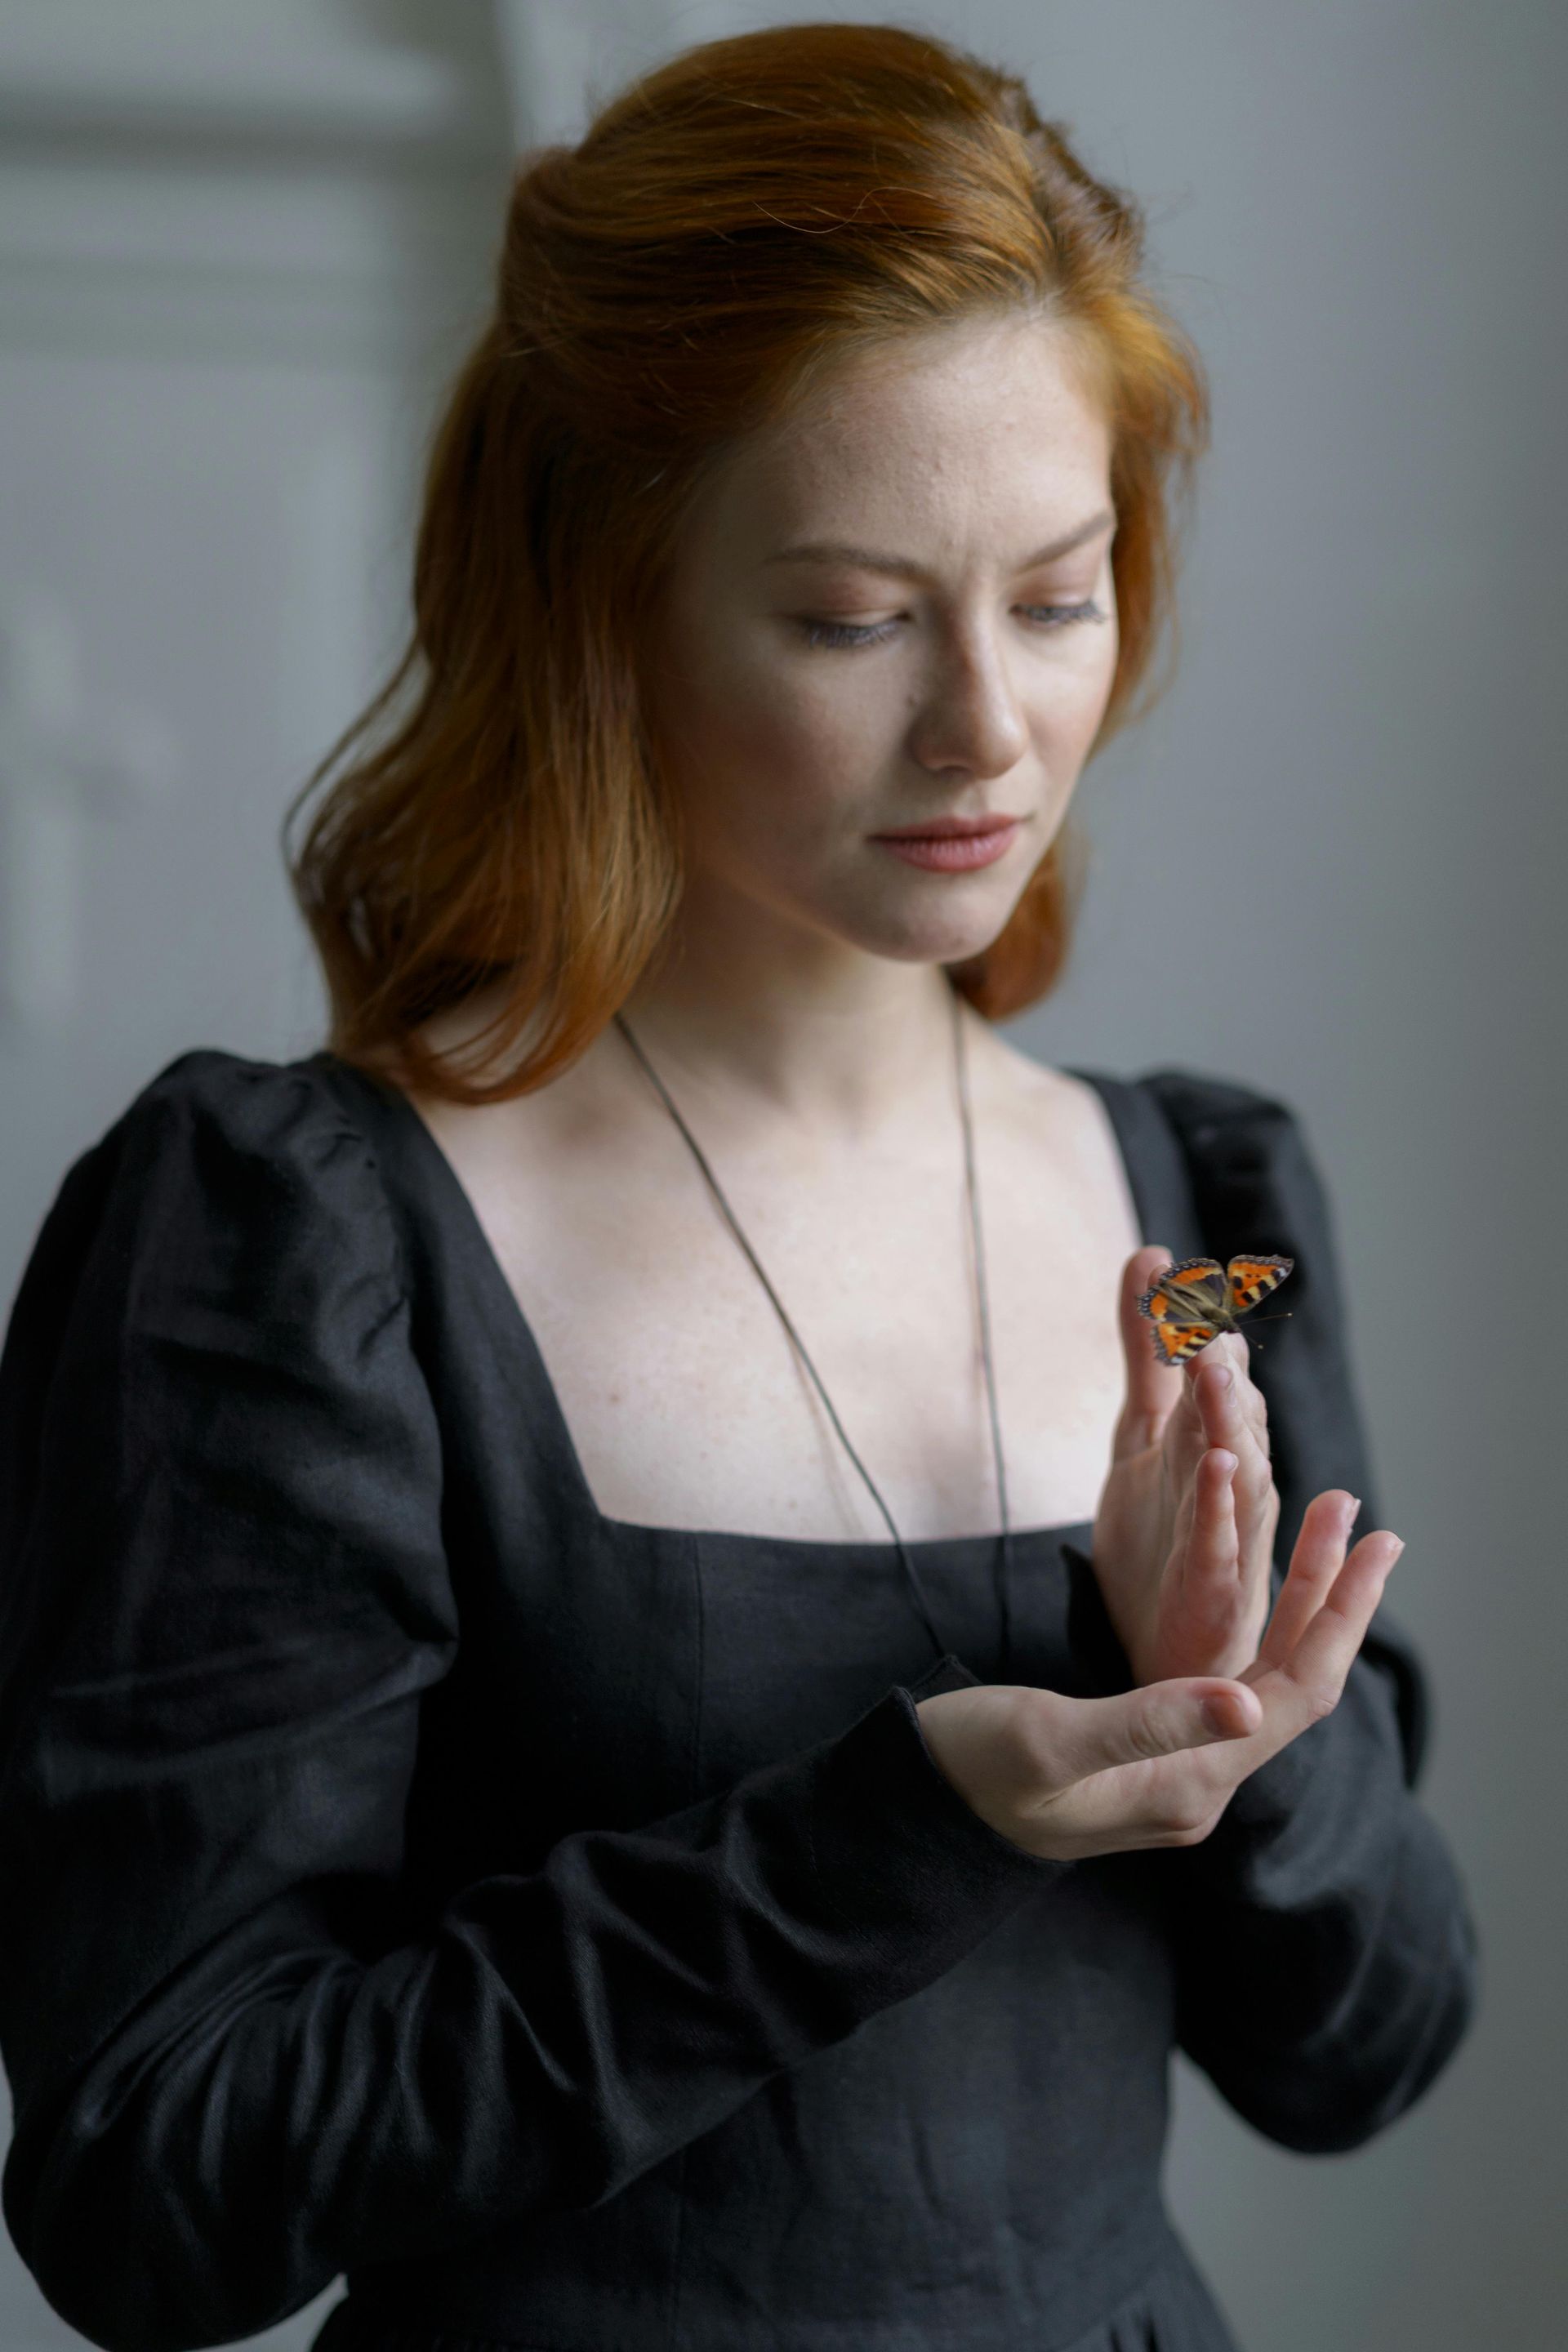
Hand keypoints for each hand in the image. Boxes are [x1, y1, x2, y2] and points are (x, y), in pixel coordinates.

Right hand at [916, 1492, 1402, 1861]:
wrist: (917, 1814)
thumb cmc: (971, 1771)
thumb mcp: (1052, 1738)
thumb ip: (1148, 1722)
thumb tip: (1246, 1701)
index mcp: (1190, 1785)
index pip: (1298, 1692)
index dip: (1342, 1613)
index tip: (1374, 1540)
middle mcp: (1200, 1785)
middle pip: (1294, 1684)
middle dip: (1333, 1597)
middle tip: (1364, 1517)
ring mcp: (1177, 1773)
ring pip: (1265, 1681)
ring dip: (1301, 1608)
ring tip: (1325, 1536)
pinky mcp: (1150, 1755)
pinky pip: (1229, 1685)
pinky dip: (1256, 1629)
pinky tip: (1265, 1596)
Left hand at [1090, 1244, 1282, 1686]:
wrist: (1167, 1644)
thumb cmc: (1165, 1535)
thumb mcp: (1140, 1429)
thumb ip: (1148, 1349)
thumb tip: (1152, 1255)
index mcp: (1213, 1436)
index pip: (1210, 1370)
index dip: (1193, 1325)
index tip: (1175, 1271)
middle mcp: (1232, 1475)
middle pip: (1229, 1409)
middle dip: (1218, 1361)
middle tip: (1203, 1312)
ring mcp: (1227, 1527)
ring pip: (1237, 1463)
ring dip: (1228, 1415)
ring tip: (1213, 1367)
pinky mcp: (1212, 1581)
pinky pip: (1218, 1537)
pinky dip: (1219, 1501)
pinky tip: (1217, 1465)